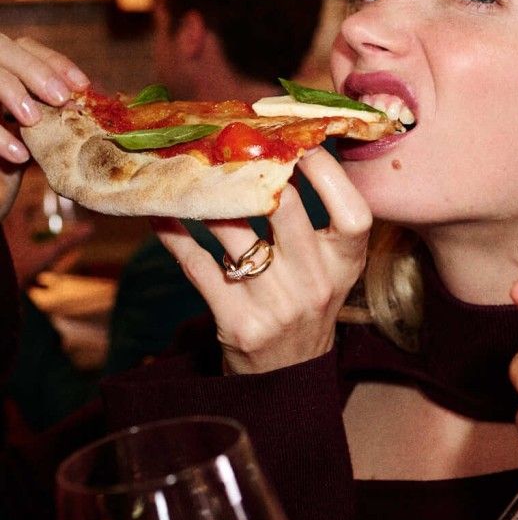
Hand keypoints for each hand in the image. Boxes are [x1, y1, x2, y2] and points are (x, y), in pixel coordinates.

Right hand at [0, 35, 89, 217]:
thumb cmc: (17, 148)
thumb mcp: (41, 123)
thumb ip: (54, 105)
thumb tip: (85, 97)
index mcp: (4, 64)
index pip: (27, 47)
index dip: (55, 62)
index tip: (83, 85)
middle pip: (3, 48)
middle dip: (34, 71)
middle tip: (61, 99)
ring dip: (13, 94)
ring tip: (35, 120)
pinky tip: (20, 156)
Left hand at [152, 146, 370, 374]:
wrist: (286, 376)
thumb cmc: (308, 303)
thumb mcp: (331, 267)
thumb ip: (319, 220)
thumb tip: (289, 153)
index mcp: (346, 264)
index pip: (353, 214)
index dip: (329, 174)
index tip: (301, 142)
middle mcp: (316, 284)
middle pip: (286, 211)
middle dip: (258, 173)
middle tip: (234, 147)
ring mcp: (276, 305)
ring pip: (234, 232)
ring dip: (207, 198)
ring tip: (190, 169)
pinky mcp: (236, 322)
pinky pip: (199, 264)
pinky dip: (176, 234)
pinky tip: (163, 213)